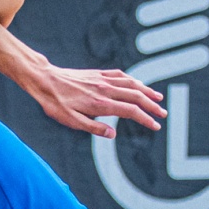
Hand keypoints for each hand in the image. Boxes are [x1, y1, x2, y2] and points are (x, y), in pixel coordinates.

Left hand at [12, 59, 165, 137]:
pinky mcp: (98, 74)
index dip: (145, 119)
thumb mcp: (71, 121)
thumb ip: (93, 128)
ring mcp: (102, 80)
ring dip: (147, 91)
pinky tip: (138, 84)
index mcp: (100, 104)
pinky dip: (133, 80)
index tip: (155, 126)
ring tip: (158, 98)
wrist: (44, 80)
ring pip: (131, 84)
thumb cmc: (55, 104)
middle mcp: (105, 89)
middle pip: (136, 97)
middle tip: (163, 114)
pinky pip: (121, 75)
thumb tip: (113, 135)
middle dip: (152, 106)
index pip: (130, 111)